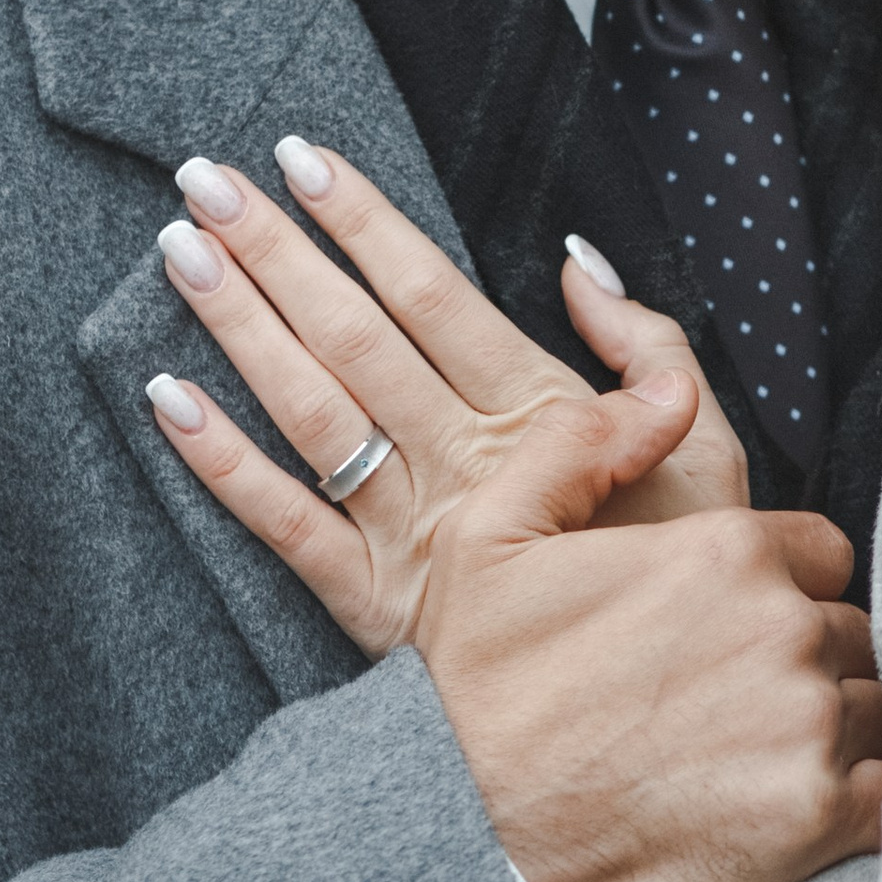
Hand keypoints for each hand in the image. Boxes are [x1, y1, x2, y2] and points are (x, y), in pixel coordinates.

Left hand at [144, 140, 750, 659]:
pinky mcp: (377, 606)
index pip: (432, 298)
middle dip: (276, 254)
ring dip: (242, 329)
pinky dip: (223, 466)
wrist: (668, 721)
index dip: (366, 224)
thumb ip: (650, 349)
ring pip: (313, 415)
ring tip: (180, 253)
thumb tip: (577, 263)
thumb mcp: (712, 453)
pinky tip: (169, 400)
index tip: (304, 160)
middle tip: (207, 182)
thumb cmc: (687, 575)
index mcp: (539, 417)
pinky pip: (286, 529)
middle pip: (354, 340)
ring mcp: (413, 537)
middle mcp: (464, 466)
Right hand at [412, 405, 881, 881]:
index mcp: (727, 549)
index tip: (728, 633)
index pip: (818, 553)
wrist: (461, 840)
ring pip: (870, 708)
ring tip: (753, 764)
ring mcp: (808, 726)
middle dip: (803, 660)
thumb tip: (674, 392)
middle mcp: (784, 628)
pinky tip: (801, 814)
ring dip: (831, 731)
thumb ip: (587, 442)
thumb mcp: (491, 535)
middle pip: (846, 631)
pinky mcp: (819, 819)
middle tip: (730, 706)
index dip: (779, 589)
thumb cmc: (475, 691)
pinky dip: (863, 802)